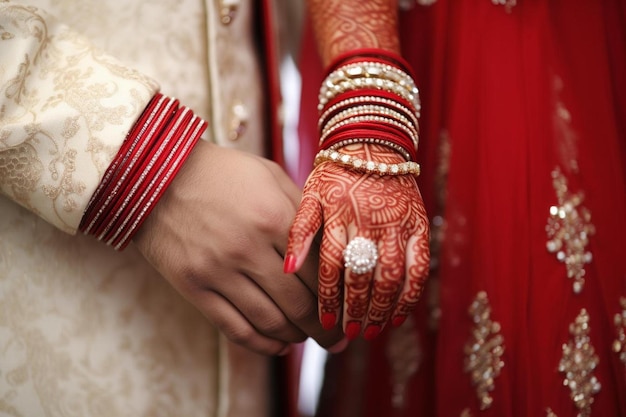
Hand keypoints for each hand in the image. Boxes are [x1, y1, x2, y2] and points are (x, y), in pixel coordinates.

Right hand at [134, 140, 344, 354]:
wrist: (156, 173)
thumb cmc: (221, 172)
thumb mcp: (269, 175)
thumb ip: (301, 209)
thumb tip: (331, 245)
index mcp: (273, 216)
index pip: (320, 271)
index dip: (339, 297)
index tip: (348, 310)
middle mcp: (248, 247)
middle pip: (300, 305)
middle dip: (325, 329)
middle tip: (337, 340)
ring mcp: (217, 270)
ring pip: (270, 322)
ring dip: (296, 337)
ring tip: (307, 338)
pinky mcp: (193, 287)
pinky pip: (234, 328)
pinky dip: (262, 344)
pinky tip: (278, 345)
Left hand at [285, 144, 429, 339]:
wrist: (372, 147)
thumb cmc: (335, 176)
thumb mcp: (310, 196)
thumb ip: (300, 231)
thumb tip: (287, 269)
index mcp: (338, 215)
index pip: (332, 266)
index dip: (328, 298)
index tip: (323, 322)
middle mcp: (369, 221)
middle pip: (362, 276)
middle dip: (355, 309)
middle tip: (348, 332)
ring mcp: (397, 225)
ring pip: (391, 276)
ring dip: (381, 308)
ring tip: (370, 331)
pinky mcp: (419, 226)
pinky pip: (419, 267)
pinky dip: (410, 295)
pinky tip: (397, 315)